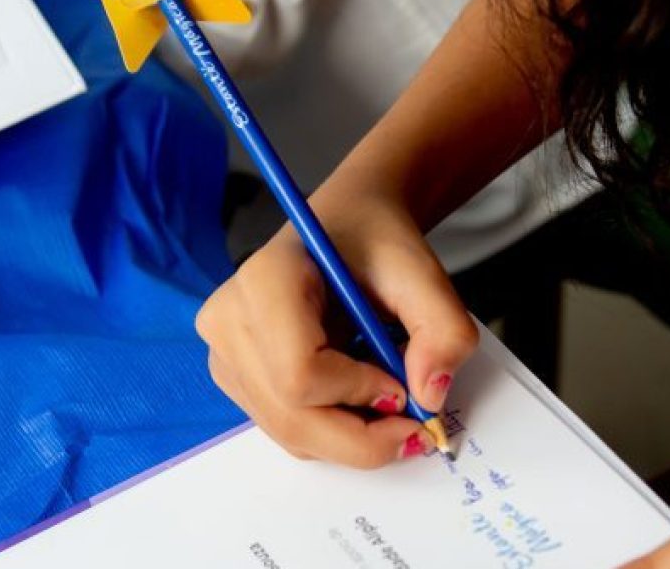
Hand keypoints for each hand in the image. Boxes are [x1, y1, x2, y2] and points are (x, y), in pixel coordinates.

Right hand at [196, 196, 477, 467]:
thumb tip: (429, 398)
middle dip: (362, 437)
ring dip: (352, 437)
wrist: (349, 231)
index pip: (300, 371)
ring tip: (389, 401)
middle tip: (414, 428)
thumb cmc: (377, 245)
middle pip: (291, 416)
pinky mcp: (236, 378)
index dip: (359, 392)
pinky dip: (335, 432)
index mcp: (265, 280)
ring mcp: (226, 354)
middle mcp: (229, 320)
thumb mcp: (423, 273)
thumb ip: (443, 330)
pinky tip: (362, 399)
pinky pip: (288, 430)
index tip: (404, 388)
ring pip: (291, 434)